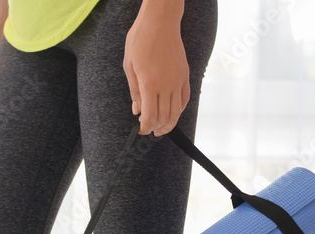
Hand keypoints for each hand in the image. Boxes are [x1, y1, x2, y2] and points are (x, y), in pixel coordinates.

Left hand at [123, 2, 188, 135]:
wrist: (160, 22)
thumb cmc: (141, 39)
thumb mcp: (129, 66)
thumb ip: (134, 91)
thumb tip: (137, 110)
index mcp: (149, 84)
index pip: (150, 116)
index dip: (145, 128)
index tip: (140, 130)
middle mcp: (166, 85)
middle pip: (164, 117)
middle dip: (156, 128)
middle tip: (149, 130)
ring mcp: (178, 81)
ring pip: (177, 112)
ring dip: (169, 124)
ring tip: (161, 129)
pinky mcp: (184, 75)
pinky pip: (185, 99)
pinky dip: (179, 110)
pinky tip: (172, 113)